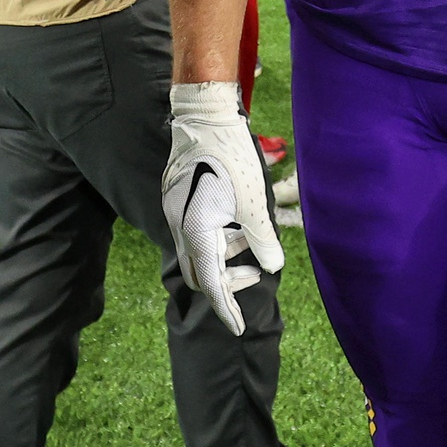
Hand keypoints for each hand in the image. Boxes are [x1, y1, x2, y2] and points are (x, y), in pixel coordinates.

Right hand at [162, 81, 283, 335]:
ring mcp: (174, 212)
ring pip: (195, 251)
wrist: (203, 117)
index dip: (226, 309)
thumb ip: (262, 239)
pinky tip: (233, 223)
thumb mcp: (254, 202)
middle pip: (198, 273)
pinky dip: (213, 238)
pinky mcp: (175, 199)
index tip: (238, 329)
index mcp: (197, 232)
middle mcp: (179, 226)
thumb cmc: (231, 158)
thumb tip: (273, 267)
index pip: (210, 284)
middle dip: (224, 283)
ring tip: (247, 243)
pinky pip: (191, 231)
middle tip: (252, 276)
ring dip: (220, 256)